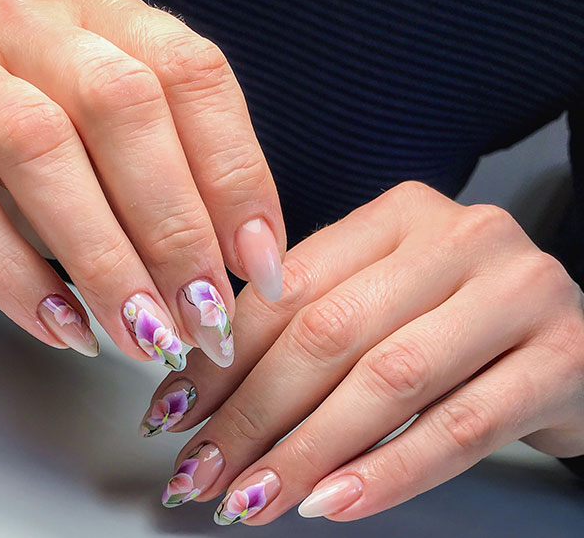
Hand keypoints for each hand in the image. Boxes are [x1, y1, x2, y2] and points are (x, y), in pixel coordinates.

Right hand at [0, 0, 285, 367]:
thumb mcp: (129, 151)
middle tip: (203, 315)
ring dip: (106, 261)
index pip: (191, 74)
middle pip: (121, 106)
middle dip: (174, 227)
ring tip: (144, 333)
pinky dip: (21, 281)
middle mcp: (31, 27)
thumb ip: (192, 183)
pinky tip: (70, 330)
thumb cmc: (53, 160)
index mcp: (108, 19)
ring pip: (40, 151)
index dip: (236, 175)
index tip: (258, 266)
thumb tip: (253, 264)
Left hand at [143, 181, 583, 522]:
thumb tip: (204, 386)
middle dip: (252, 413)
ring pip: (388, 380)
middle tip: (202, 471)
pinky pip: (458, 427)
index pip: (289, 286)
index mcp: (398, 214)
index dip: (224, 357)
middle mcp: (458, 237)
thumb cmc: (458, 324)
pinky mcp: (563, 357)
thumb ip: (308, 324)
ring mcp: (517, 290)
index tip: (176, 413)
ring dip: (306, 452)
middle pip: (330, 332)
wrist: (577, 342)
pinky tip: (332, 504)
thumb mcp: (381, 303)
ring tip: (251, 498)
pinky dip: (386, 472)